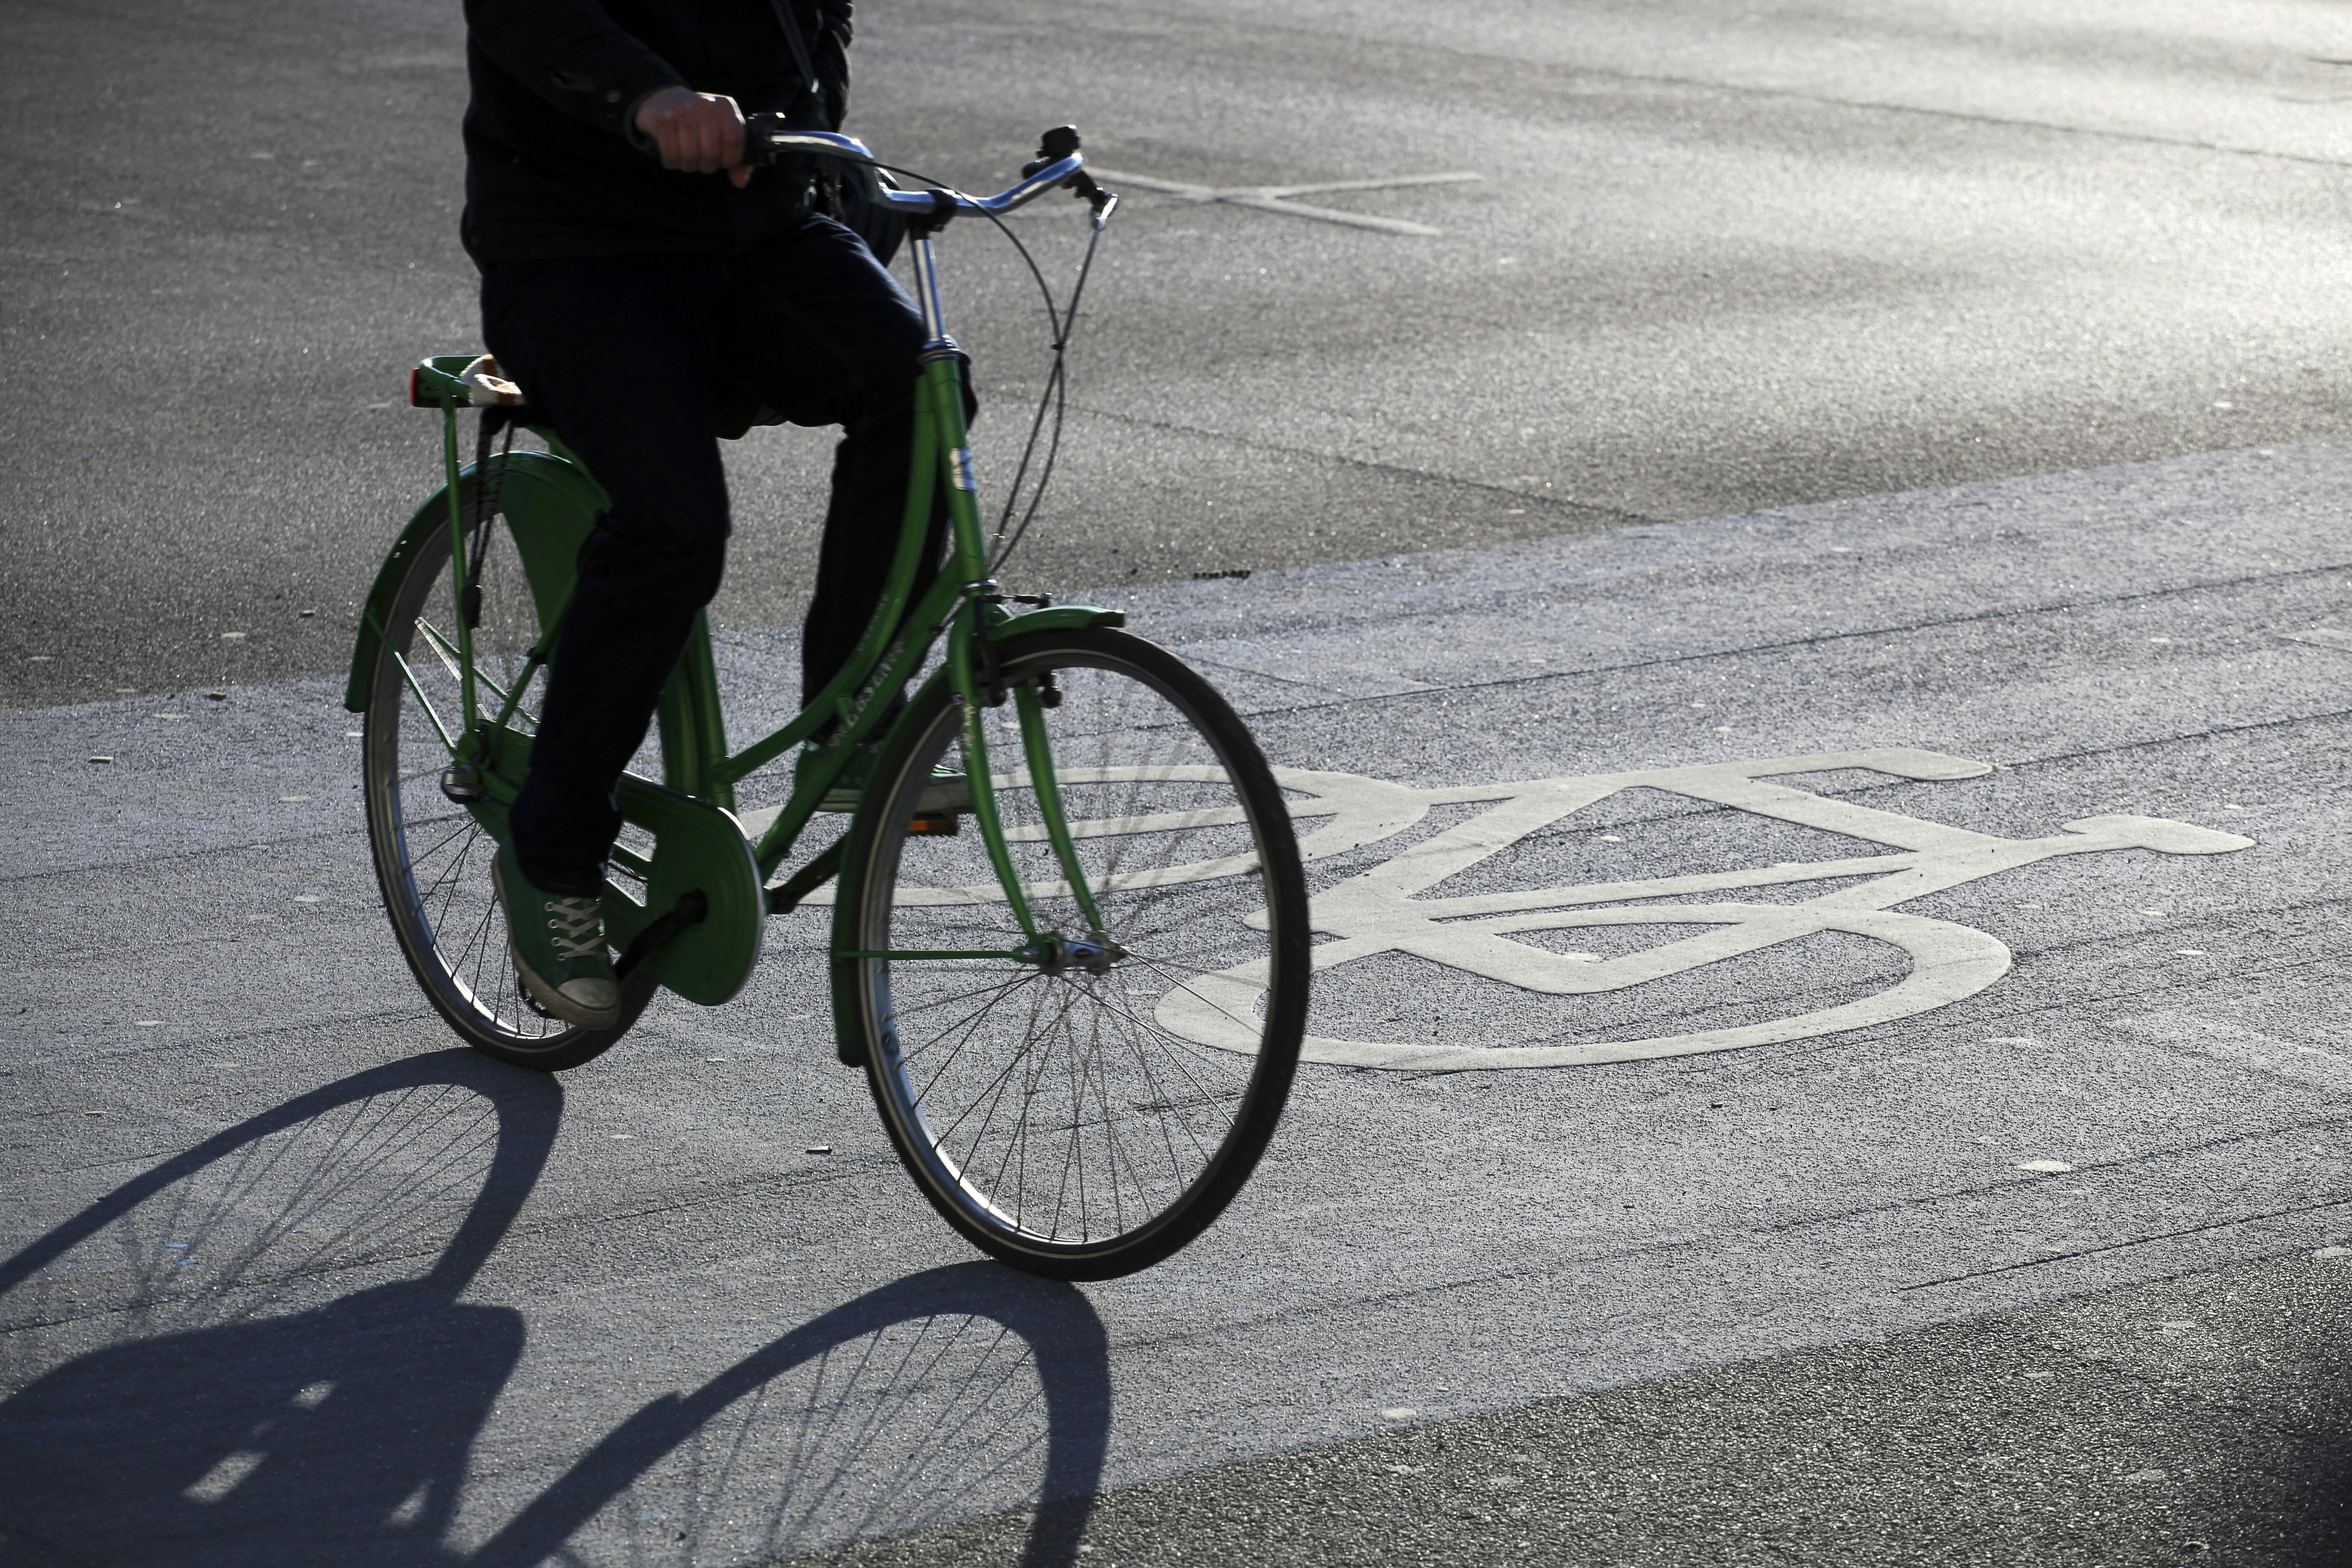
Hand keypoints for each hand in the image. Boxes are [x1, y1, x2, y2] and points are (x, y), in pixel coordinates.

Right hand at [634, 87, 751, 187]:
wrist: (666, 100)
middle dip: (707, 165)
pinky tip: (674, 154)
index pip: (734, 139)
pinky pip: (671, 155)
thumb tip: (740, 182)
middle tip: (702, 160)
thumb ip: (737, 159)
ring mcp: (682, 111)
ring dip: (689, 164)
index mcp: (725, 106)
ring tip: (688, 157)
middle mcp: (704, 105)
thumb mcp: (724, 134)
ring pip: (691, 156)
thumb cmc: (700, 124)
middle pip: (711, 152)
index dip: (729, 158)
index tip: (723, 160)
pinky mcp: (662, 120)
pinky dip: (672, 162)